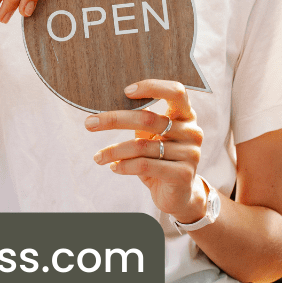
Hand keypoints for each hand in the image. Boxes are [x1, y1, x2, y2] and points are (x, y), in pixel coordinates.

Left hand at [85, 80, 205, 221]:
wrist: (179, 195)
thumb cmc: (161, 157)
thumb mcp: (153, 135)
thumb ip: (142, 119)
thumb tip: (109, 106)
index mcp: (186, 114)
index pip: (176, 91)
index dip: (152, 87)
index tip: (125, 91)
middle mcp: (191, 131)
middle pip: (148, 118)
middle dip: (114, 120)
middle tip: (89, 123)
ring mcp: (190, 153)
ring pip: (141, 146)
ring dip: (113, 151)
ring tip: (97, 157)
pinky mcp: (183, 175)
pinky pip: (145, 166)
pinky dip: (124, 165)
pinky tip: (113, 167)